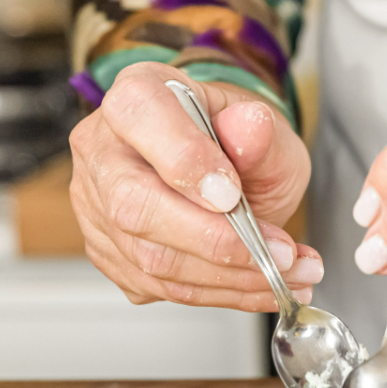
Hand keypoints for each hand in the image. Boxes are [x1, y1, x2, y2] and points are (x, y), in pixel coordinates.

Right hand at [70, 61, 318, 310]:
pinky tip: (259, 283)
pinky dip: (219, 292)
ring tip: (289, 272)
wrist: (226, 170)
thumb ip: (260, 133)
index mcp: (137, 94)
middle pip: (133, 205)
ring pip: (149, 258)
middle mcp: (103, 148)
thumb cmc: (237, 142)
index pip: (139, 116)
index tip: (233, 194)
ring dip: (230, 276)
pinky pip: (160, 286)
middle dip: (215, 240)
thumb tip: (249, 127)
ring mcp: (97, 205)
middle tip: (279, 252)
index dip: (184, 160)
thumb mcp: (267, 129)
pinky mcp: (109, 252)